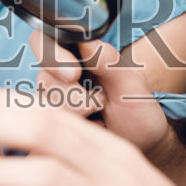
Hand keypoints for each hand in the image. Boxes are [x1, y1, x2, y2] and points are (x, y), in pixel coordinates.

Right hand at [32, 37, 185, 179]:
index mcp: (76, 54)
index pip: (43, 40)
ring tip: (99, 114)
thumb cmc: (136, 110)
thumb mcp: (131, 85)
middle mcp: (57, 75)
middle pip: (43, 77)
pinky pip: (46, 126)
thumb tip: (87, 41)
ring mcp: (50, 101)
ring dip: (75, 113)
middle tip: (99, 101)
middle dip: (72, 94)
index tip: (75, 74)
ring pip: (45, 104)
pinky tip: (90, 129)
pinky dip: (71, 129)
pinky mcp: (49, 125)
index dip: (53, 54)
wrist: (141, 145)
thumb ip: (109, 62)